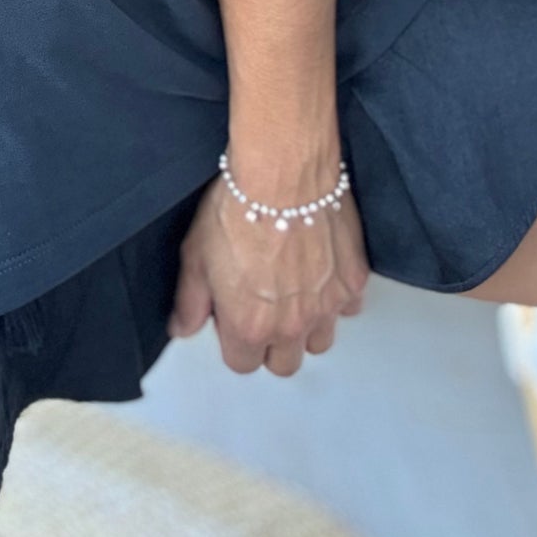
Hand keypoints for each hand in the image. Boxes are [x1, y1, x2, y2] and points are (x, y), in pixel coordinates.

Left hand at [167, 167, 368, 375]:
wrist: (283, 173)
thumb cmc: (237, 207)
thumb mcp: (195, 255)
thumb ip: (190, 301)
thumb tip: (183, 327)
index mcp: (249, 325)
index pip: (242, 363)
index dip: (233, 339)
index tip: (231, 316)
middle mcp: (291, 325)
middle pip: (284, 363)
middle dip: (270, 343)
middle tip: (261, 308)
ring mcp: (327, 306)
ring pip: (319, 341)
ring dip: (305, 327)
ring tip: (290, 293)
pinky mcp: (353, 282)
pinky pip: (347, 308)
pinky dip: (334, 298)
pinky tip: (318, 273)